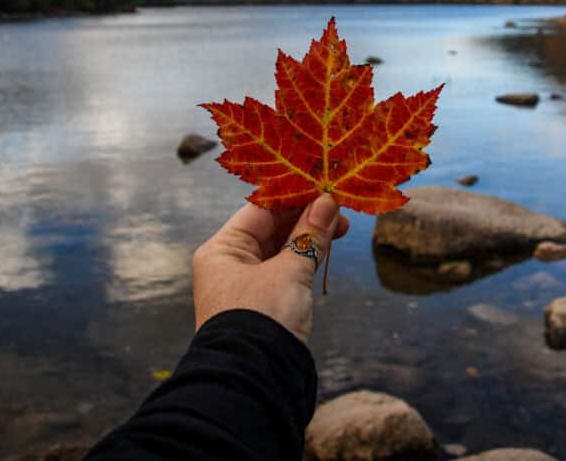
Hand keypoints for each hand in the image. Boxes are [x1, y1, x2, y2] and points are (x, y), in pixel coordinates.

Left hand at [193, 194, 349, 343]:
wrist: (254, 379)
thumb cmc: (263, 317)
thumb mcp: (290, 272)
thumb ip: (309, 235)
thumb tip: (328, 201)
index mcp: (223, 249)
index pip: (261, 209)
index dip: (295, 195)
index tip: (325, 186)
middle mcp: (229, 263)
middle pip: (271, 227)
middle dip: (307, 216)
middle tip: (341, 208)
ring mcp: (245, 284)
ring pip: (281, 248)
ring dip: (309, 236)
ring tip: (343, 225)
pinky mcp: (262, 302)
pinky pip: (285, 269)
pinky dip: (305, 257)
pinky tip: (327, 246)